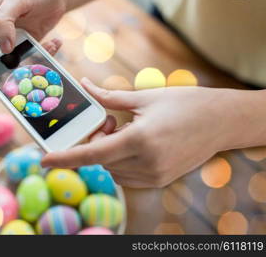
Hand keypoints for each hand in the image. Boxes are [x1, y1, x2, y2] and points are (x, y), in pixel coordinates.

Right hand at [0, 0, 67, 88]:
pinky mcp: (29, 47)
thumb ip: (4, 21)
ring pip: (10, 66)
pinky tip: (55, 42)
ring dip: (25, 68)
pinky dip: (44, 55)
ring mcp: (12, 43)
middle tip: (12, 83)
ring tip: (41, 58)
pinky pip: (31, 59)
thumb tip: (4, 49)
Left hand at [42, 78, 238, 187]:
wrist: (221, 121)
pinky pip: (127, 174)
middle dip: (94, 142)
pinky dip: (119, 159)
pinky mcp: (160, 179)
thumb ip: (109, 96)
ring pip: (112, 168)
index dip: (66, 158)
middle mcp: (146, 163)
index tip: (44, 160)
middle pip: (101, 160)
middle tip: (106, 120)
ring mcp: (155, 175)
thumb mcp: (145, 97)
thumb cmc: (185, 103)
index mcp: (140, 140)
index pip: (93, 154)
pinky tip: (131, 140)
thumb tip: (85, 86)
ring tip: (122, 128)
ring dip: (107, 151)